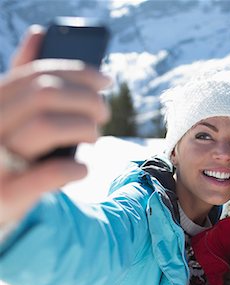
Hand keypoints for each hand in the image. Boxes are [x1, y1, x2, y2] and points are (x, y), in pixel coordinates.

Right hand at [0, 26, 110, 224]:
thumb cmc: (6, 153)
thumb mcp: (10, 112)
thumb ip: (23, 79)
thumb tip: (38, 33)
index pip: (37, 74)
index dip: (78, 73)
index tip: (107, 79)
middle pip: (45, 94)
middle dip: (86, 99)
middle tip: (103, 112)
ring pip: (45, 125)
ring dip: (83, 128)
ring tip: (93, 137)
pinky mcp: (6, 193)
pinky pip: (49, 173)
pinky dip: (75, 169)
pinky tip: (83, 169)